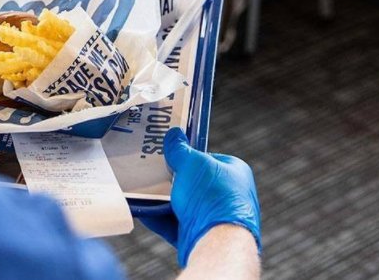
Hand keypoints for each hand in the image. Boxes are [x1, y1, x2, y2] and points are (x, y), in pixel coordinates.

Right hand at [142, 128, 260, 266]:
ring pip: (182, 204)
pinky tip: (145, 210)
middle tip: (153, 170)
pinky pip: (174, 224)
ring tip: (144, 189)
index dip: (188, 154)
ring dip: (162, 199)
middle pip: (193, 182)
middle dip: (172, 178)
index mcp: (235, 173)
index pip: (208, 157)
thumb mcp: (192, 163)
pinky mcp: (200, 236)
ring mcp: (214, 219)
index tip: (170, 152)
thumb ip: (180, 148)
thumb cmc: (213, 199)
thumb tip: (174, 135)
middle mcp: (228, 196)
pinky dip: (159, 217)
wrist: (216, 244)